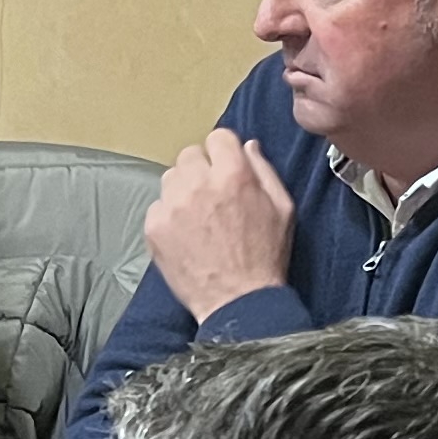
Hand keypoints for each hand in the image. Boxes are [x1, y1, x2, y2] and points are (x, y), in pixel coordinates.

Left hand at [142, 130, 296, 322]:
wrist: (238, 301)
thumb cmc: (266, 256)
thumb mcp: (283, 208)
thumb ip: (264, 170)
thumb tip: (248, 145)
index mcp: (234, 174)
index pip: (218, 137)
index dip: (223, 152)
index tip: (226, 168)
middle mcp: (199, 184)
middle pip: (189, 155)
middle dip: (201, 170)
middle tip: (211, 195)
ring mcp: (173, 206)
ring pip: (170, 179)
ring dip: (182, 190)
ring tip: (197, 216)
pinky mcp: (154, 228)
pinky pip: (157, 206)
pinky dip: (168, 216)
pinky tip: (185, 235)